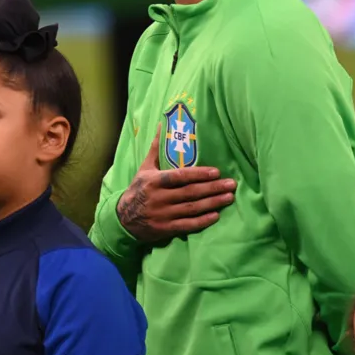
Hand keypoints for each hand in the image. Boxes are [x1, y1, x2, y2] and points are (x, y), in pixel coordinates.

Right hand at [116, 127, 236, 241]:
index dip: (199, 174)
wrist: (123, 218)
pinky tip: (216, 215)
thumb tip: (162, 125)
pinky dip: (202, 221)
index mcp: (154, 181)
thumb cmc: (139, 189)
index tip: (217, 172)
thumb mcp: (145, 168)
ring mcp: (162, 215)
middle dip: (212, 188)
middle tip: (231, 184)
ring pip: (191, 208)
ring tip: (229, 197)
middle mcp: (158, 198)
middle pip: (190, 192)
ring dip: (212, 203)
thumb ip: (157, 149)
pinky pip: (187, 225)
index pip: (180, 176)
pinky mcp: (165, 229)